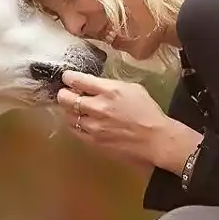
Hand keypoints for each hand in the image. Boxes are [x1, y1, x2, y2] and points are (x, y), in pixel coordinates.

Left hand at [57, 71, 201, 173]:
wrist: (155, 141)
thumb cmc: (148, 113)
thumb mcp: (132, 89)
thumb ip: (110, 85)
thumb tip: (93, 85)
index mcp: (110, 91)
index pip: (78, 80)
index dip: (68, 77)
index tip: (67, 78)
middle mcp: (98, 108)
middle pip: (66, 98)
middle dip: (64, 94)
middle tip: (66, 93)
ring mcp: (94, 127)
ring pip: (68, 115)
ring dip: (69, 110)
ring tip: (75, 109)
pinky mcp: (93, 142)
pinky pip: (74, 131)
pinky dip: (74, 124)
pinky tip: (81, 122)